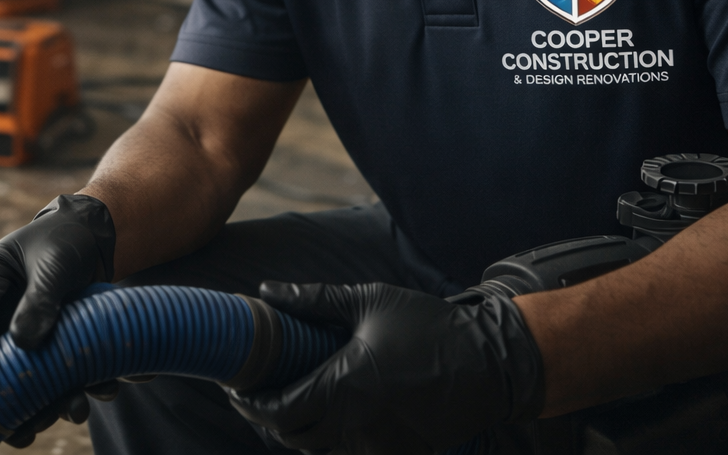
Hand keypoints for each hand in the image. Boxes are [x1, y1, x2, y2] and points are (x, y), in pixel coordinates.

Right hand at [0, 194, 116, 445]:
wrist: (94, 237)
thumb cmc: (66, 240)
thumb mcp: (55, 263)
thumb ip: (41, 298)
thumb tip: (24, 344)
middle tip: (14, 427)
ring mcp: (18, 334)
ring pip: (17, 380)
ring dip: (38, 405)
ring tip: (62, 416)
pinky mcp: (45, 348)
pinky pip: (50, 378)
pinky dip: (67, 394)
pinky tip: (90, 398)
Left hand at [227, 282, 543, 453]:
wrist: (488, 362)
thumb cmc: (428, 326)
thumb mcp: (369, 302)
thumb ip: (313, 299)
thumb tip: (267, 290)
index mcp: (343, 386)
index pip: (278, 412)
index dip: (251, 406)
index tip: (239, 392)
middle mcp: (357, 425)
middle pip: (294, 439)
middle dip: (271, 420)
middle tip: (261, 397)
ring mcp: (380, 446)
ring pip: (323, 453)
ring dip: (304, 433)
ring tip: (297, 404)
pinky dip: (337, 444)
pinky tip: (336, 417)